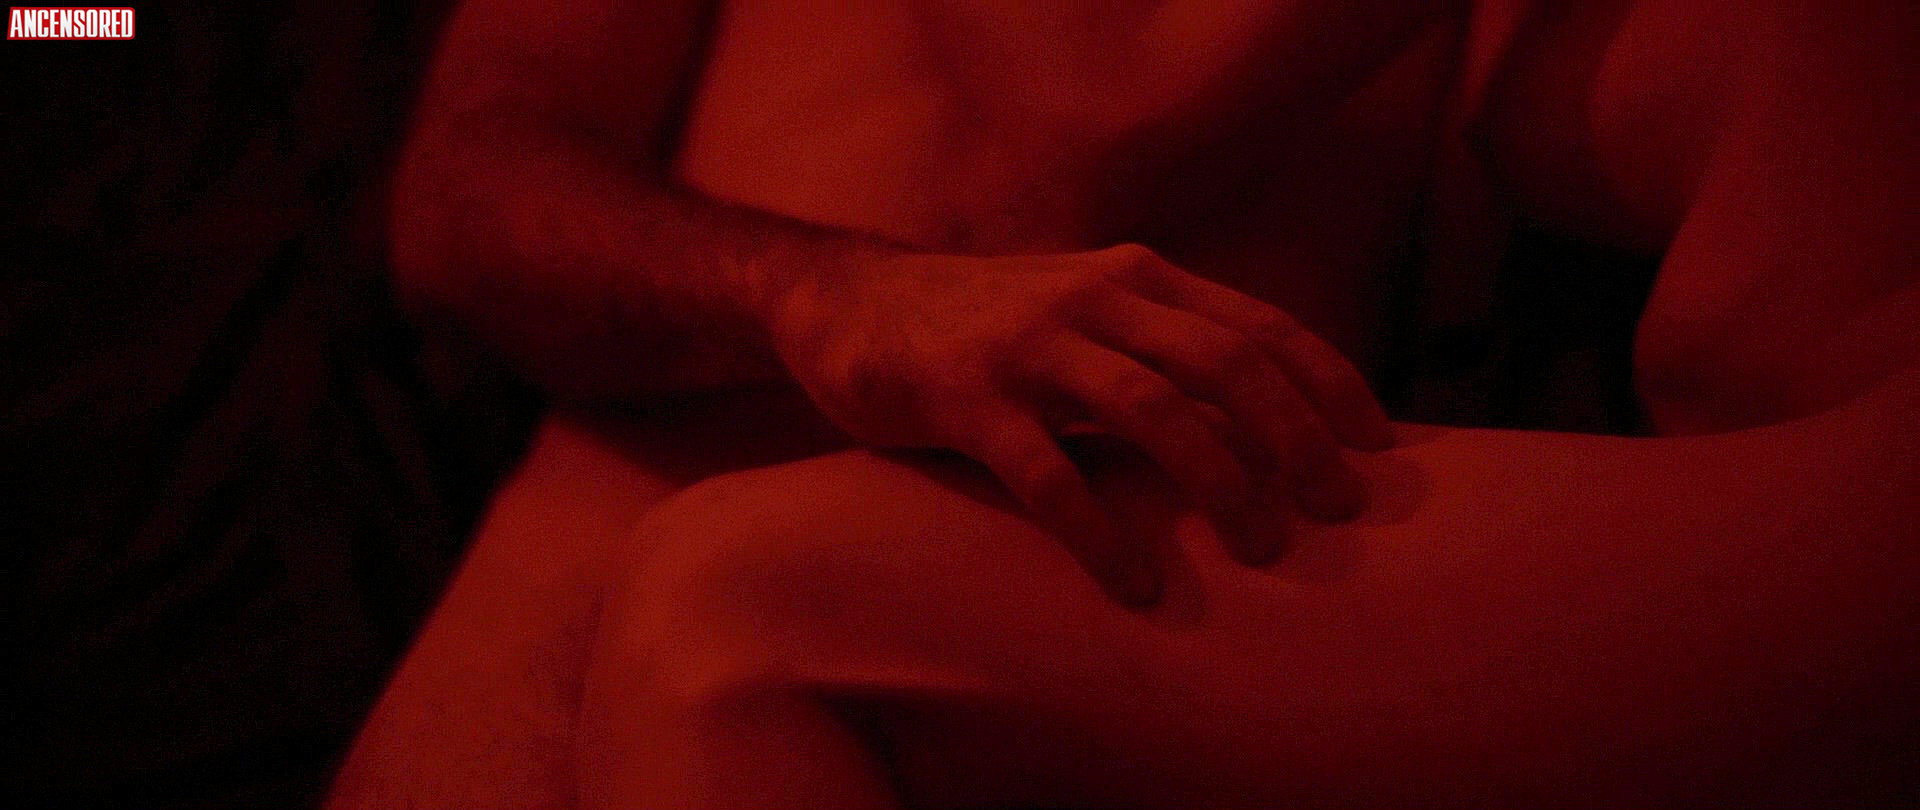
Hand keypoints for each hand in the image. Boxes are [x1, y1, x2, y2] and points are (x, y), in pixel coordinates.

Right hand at [768, 243, 1393, 603]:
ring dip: (1219, 481)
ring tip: (1262, 551)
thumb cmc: (988, 322)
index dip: (1328, 384)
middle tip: (1336, 511)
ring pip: (1151, 409)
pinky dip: (1099, 531)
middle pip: (1224, 363)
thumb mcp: (1086, 310)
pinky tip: (1135, 583)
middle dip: (1295, 439)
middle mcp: (1093, 298)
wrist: (848, 296)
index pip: (1259, 324)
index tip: (1378, 447)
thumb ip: (1162, 345)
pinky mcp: (963, 398)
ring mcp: (1028, 345)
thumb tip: (1267, 422)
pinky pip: (1047, 472)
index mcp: (1136, 278)